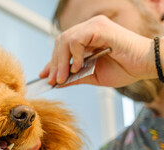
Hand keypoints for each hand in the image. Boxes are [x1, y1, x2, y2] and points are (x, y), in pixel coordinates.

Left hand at [40, 15, 156, 87]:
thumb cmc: (125, 69)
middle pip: (60, 43)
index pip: (62, 47)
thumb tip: (57, 82)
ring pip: (65, 40)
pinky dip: (74, 55)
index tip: (45, 76)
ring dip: (60, 62)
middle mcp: (88, 29)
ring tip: (63, 77)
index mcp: (87, 39)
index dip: (52, 62)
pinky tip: (78, 66)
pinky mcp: (99, 27)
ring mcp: (93, 26)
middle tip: (53, 81)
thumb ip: (75, 77)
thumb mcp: (93, 76)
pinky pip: (76, 39)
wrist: (145, 66)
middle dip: (54, 64)